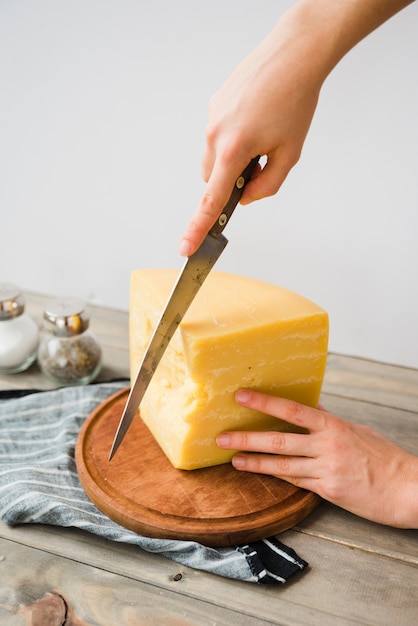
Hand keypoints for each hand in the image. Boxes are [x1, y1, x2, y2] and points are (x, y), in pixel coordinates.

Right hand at [179, 0, 412, 256]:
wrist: (293, 55)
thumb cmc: (295, 101)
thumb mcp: (289, 153)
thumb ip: (268, 185)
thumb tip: (246, 197)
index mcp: (233, 150)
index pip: (211, 200)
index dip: (198, 228)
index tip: (185, 248)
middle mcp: (214, 134)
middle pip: (212, 178)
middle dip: (230, 181)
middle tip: (260, 165)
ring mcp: (212, 117)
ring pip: (213, 156)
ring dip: (232, 158)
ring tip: (262, 135)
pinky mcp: (214, 104)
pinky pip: (217, 134)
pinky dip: (232, 137)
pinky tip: (255, 120)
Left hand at [216, 389, 417, 527]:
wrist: (408, 489)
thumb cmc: (385, 457)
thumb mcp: (356, 430)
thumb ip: (329, 421)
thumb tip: (308, 408)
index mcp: (333, 425)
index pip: (292, 410)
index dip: (264, 402)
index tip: (241, 396)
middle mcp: (326, 446)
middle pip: (278, 440)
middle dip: (247, 438)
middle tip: (222, 436)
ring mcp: (326, 469)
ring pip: (282, 464)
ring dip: (254, 462)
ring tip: (233, 459)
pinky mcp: (328, 491)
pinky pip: (296, 481)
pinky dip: (277, 476)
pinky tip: (260, 473)